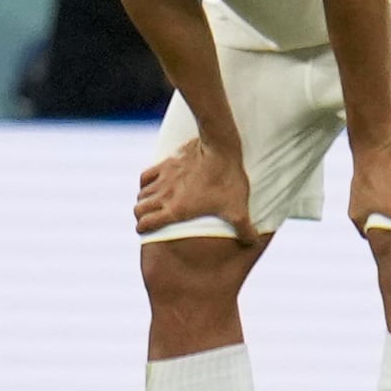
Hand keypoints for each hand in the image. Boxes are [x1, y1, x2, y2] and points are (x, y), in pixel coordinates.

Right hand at [136, 138, 258, 238]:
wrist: (220, 148)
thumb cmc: (228, 180)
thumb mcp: (238, 208)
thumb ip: (244, 228)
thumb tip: (252, 243)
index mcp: (175, 210)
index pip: (145, 224)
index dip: (143, 230)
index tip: (148, 231)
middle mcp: (163, 196)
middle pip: (138, 210)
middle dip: (142, 216)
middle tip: (152, 218)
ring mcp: (163, 178)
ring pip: (141, 194)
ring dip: (144, 200)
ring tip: (154, 204)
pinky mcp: (166, 163)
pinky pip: (146, 175)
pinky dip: (146, 183)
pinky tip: (154, 184)